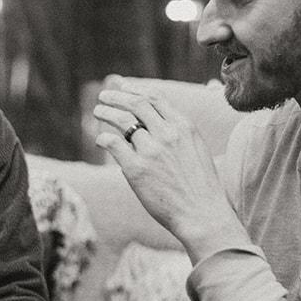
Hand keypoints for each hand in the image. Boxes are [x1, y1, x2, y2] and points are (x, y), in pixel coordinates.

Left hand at [92, 84, 248, 260]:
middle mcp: (168, 134)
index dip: (136, 90)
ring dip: (107, 112)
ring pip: (122, 121)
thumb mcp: (198, 150)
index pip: (156, 99)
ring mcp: (151, 150)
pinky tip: (100, 140)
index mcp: (184, 127)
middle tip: (105, 96)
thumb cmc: (202, 188)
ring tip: (98, 111)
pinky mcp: (137, 169)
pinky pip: (113, 143)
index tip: (124, 87)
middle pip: (136, 104)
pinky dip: (103, 138)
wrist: (202, 214)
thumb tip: (160, 124)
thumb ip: (180, 134)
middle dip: (117, 96)